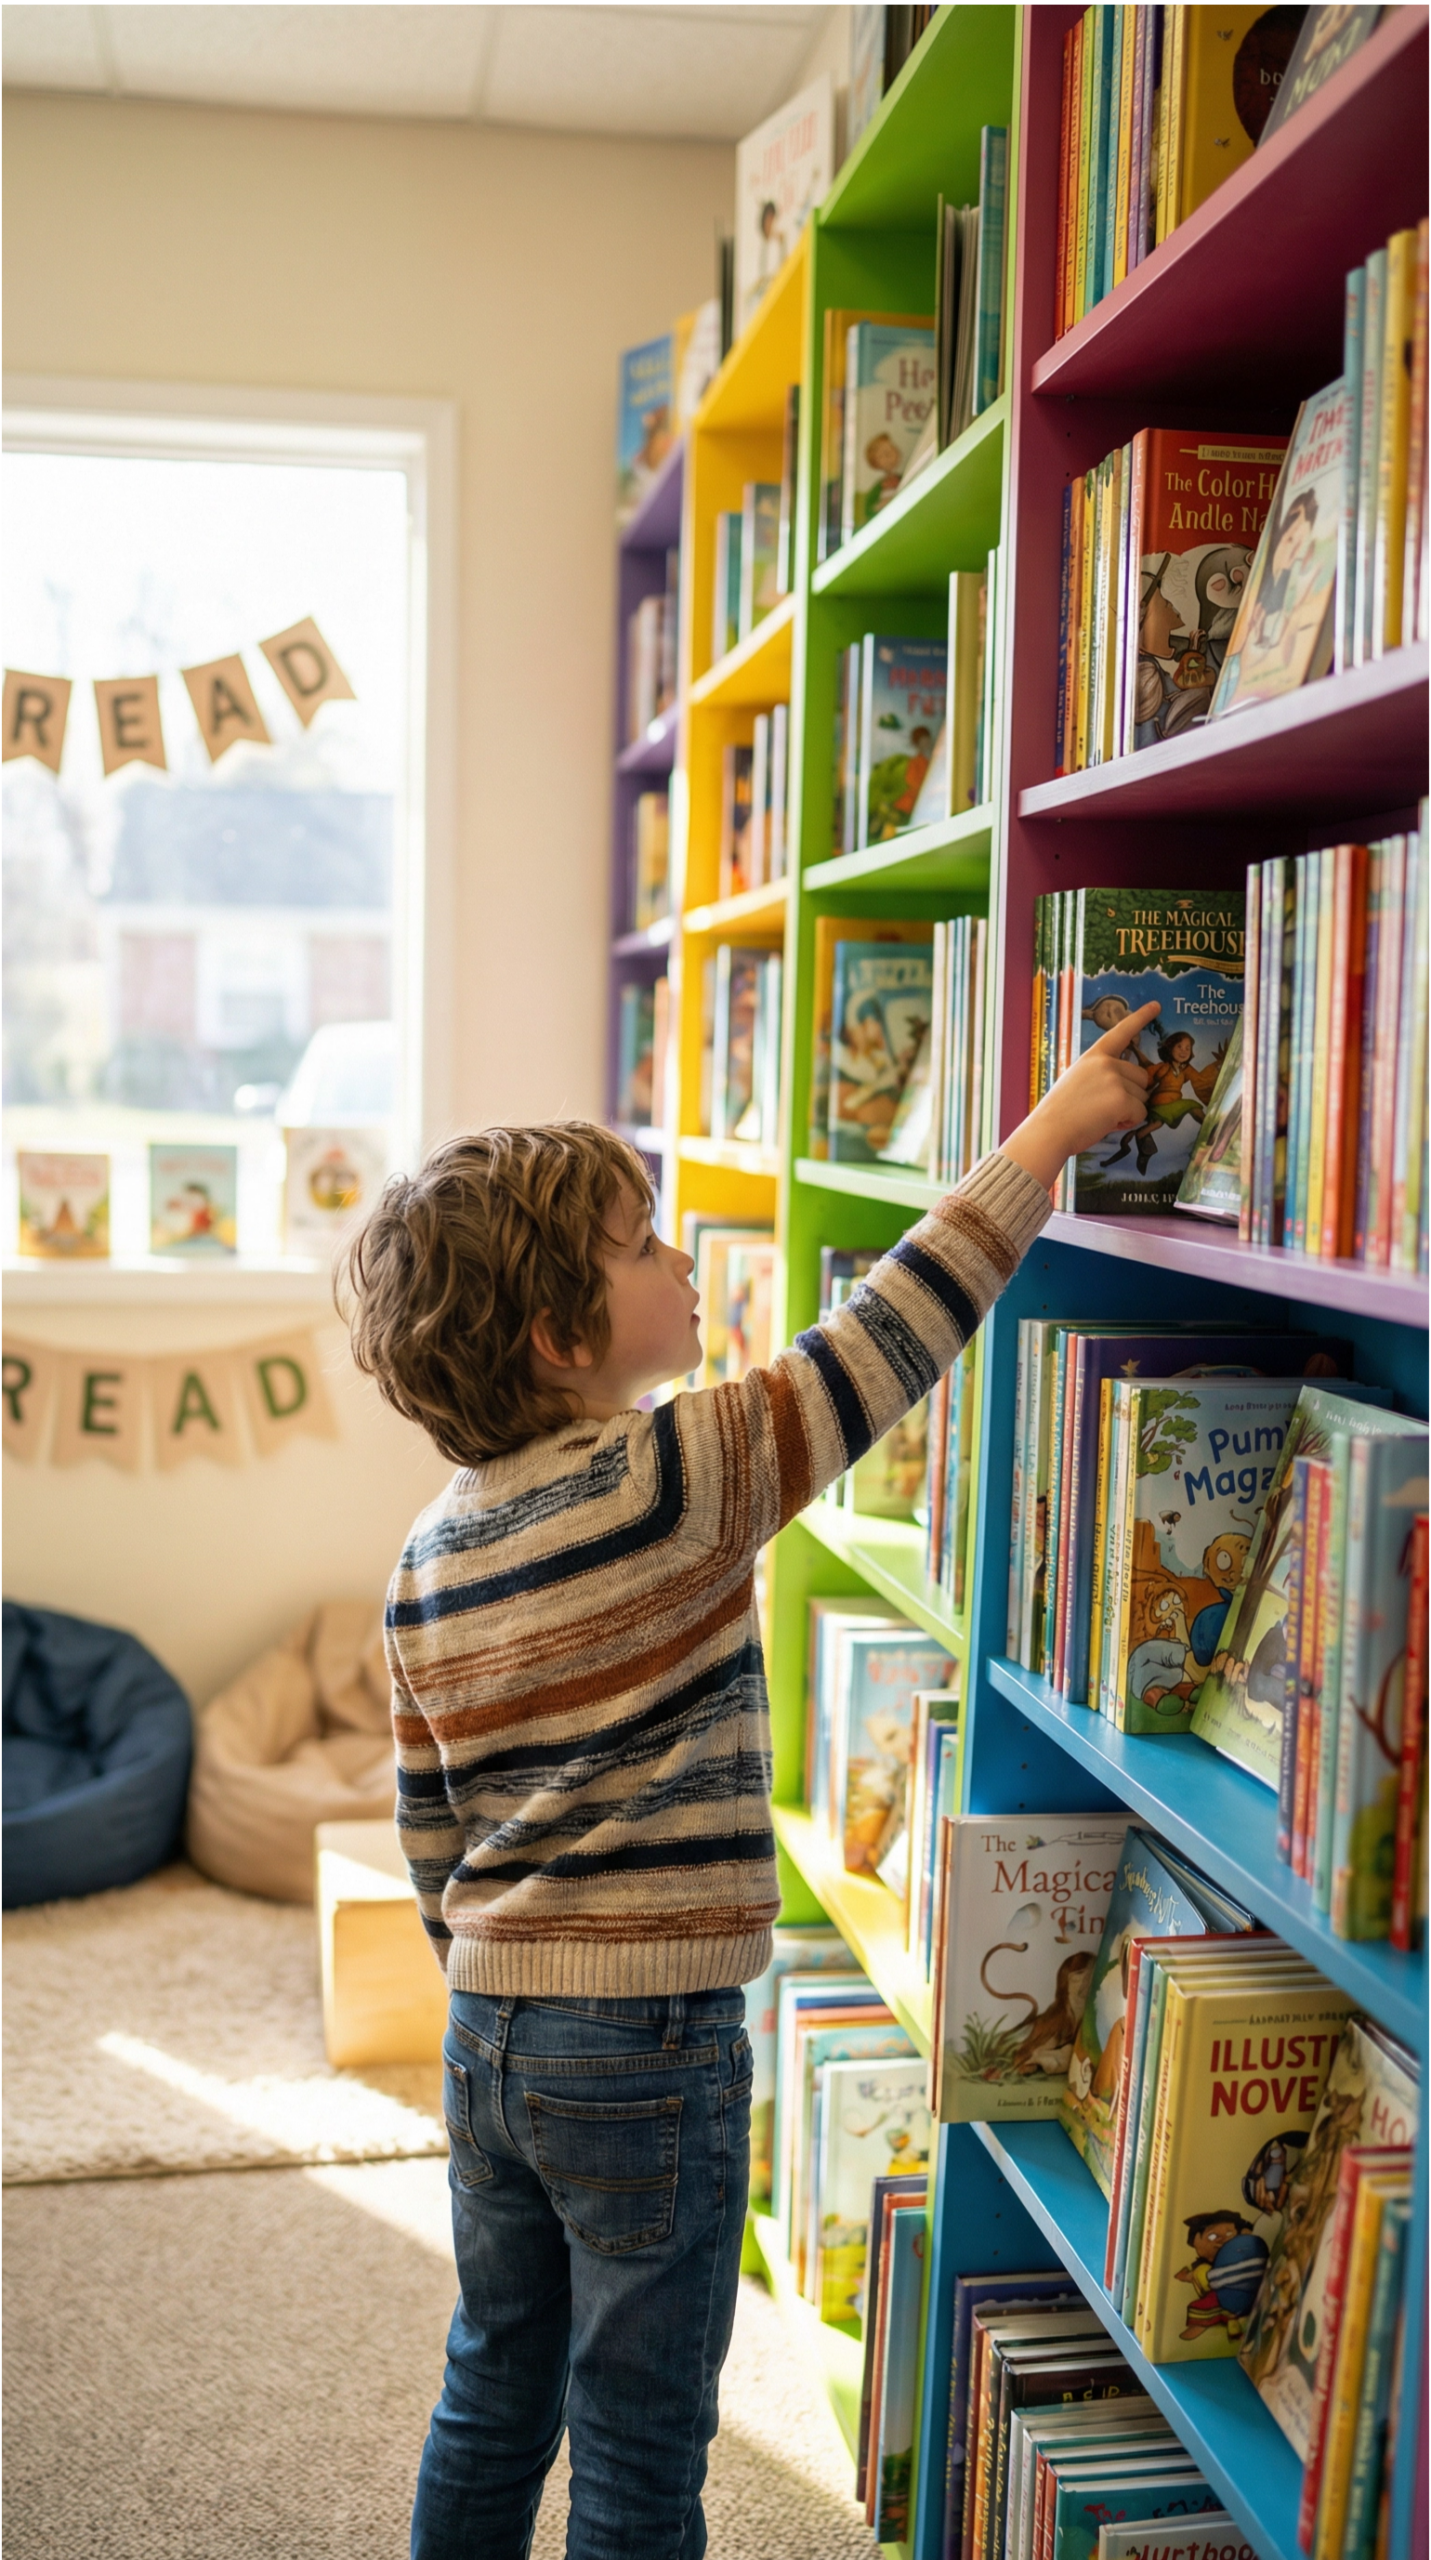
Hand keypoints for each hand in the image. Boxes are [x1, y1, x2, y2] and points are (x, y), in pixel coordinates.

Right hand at [998, 1000, 1160, 1193]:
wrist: (1049, 1131)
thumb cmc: (1061, 1112)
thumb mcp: (1078, 1080)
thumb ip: (1102, 1075)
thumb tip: (1131, 1085)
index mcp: (1094, 1056)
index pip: (1121, 1032)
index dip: (1140, 1017)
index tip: (1156, 1005)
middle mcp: (1106, 1063)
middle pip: (1141, 1077)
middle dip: (1131, 1095)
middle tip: (1106, 1107)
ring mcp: (1114, 1079)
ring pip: (1143, 1097)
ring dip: (1129, 1110)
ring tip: (1102, 1116)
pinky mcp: (1121, 1099)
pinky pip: (1140, 1112)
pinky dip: (1128, 1122)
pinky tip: (1107, 1123)